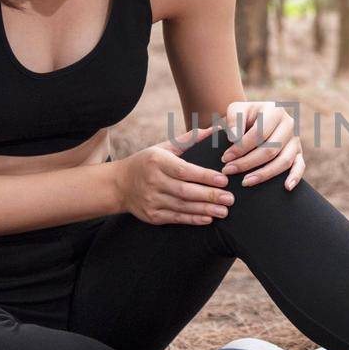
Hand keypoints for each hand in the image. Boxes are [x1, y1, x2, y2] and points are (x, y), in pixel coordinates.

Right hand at [114, 125, 235, 224]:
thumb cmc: (147, 162)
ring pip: (182, 206)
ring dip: (205, 209)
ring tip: (224, 211)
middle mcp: (153, 181)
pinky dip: (192, 219)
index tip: (223, 180)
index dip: (204, 176)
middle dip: (209, 195)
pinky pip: (176, 218)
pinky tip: (208, 218)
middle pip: (185, 191)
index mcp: (157, 161)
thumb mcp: (163, 147)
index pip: (184, 170)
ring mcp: (151, 200)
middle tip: (230, 198)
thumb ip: (189, 140)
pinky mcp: (152, 215)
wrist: (119, 184)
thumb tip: (214, 130)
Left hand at [219, 100, 304, 189]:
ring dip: (264, 174)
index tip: (225, 158)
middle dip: (247, 163)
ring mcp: (295, 140)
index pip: (259, 134)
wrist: (255, 119)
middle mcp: (289, 124)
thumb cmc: (244, 117)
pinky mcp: (298, 153)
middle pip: (270, 150)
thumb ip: (233, 121)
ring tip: (245, 182)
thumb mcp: (235, 111)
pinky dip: (295, 177)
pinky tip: (286, 188)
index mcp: (275, 110)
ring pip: (283, 161)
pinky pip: (300, 166)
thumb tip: (235, 138)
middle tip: (228, 171)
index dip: (241, 148)